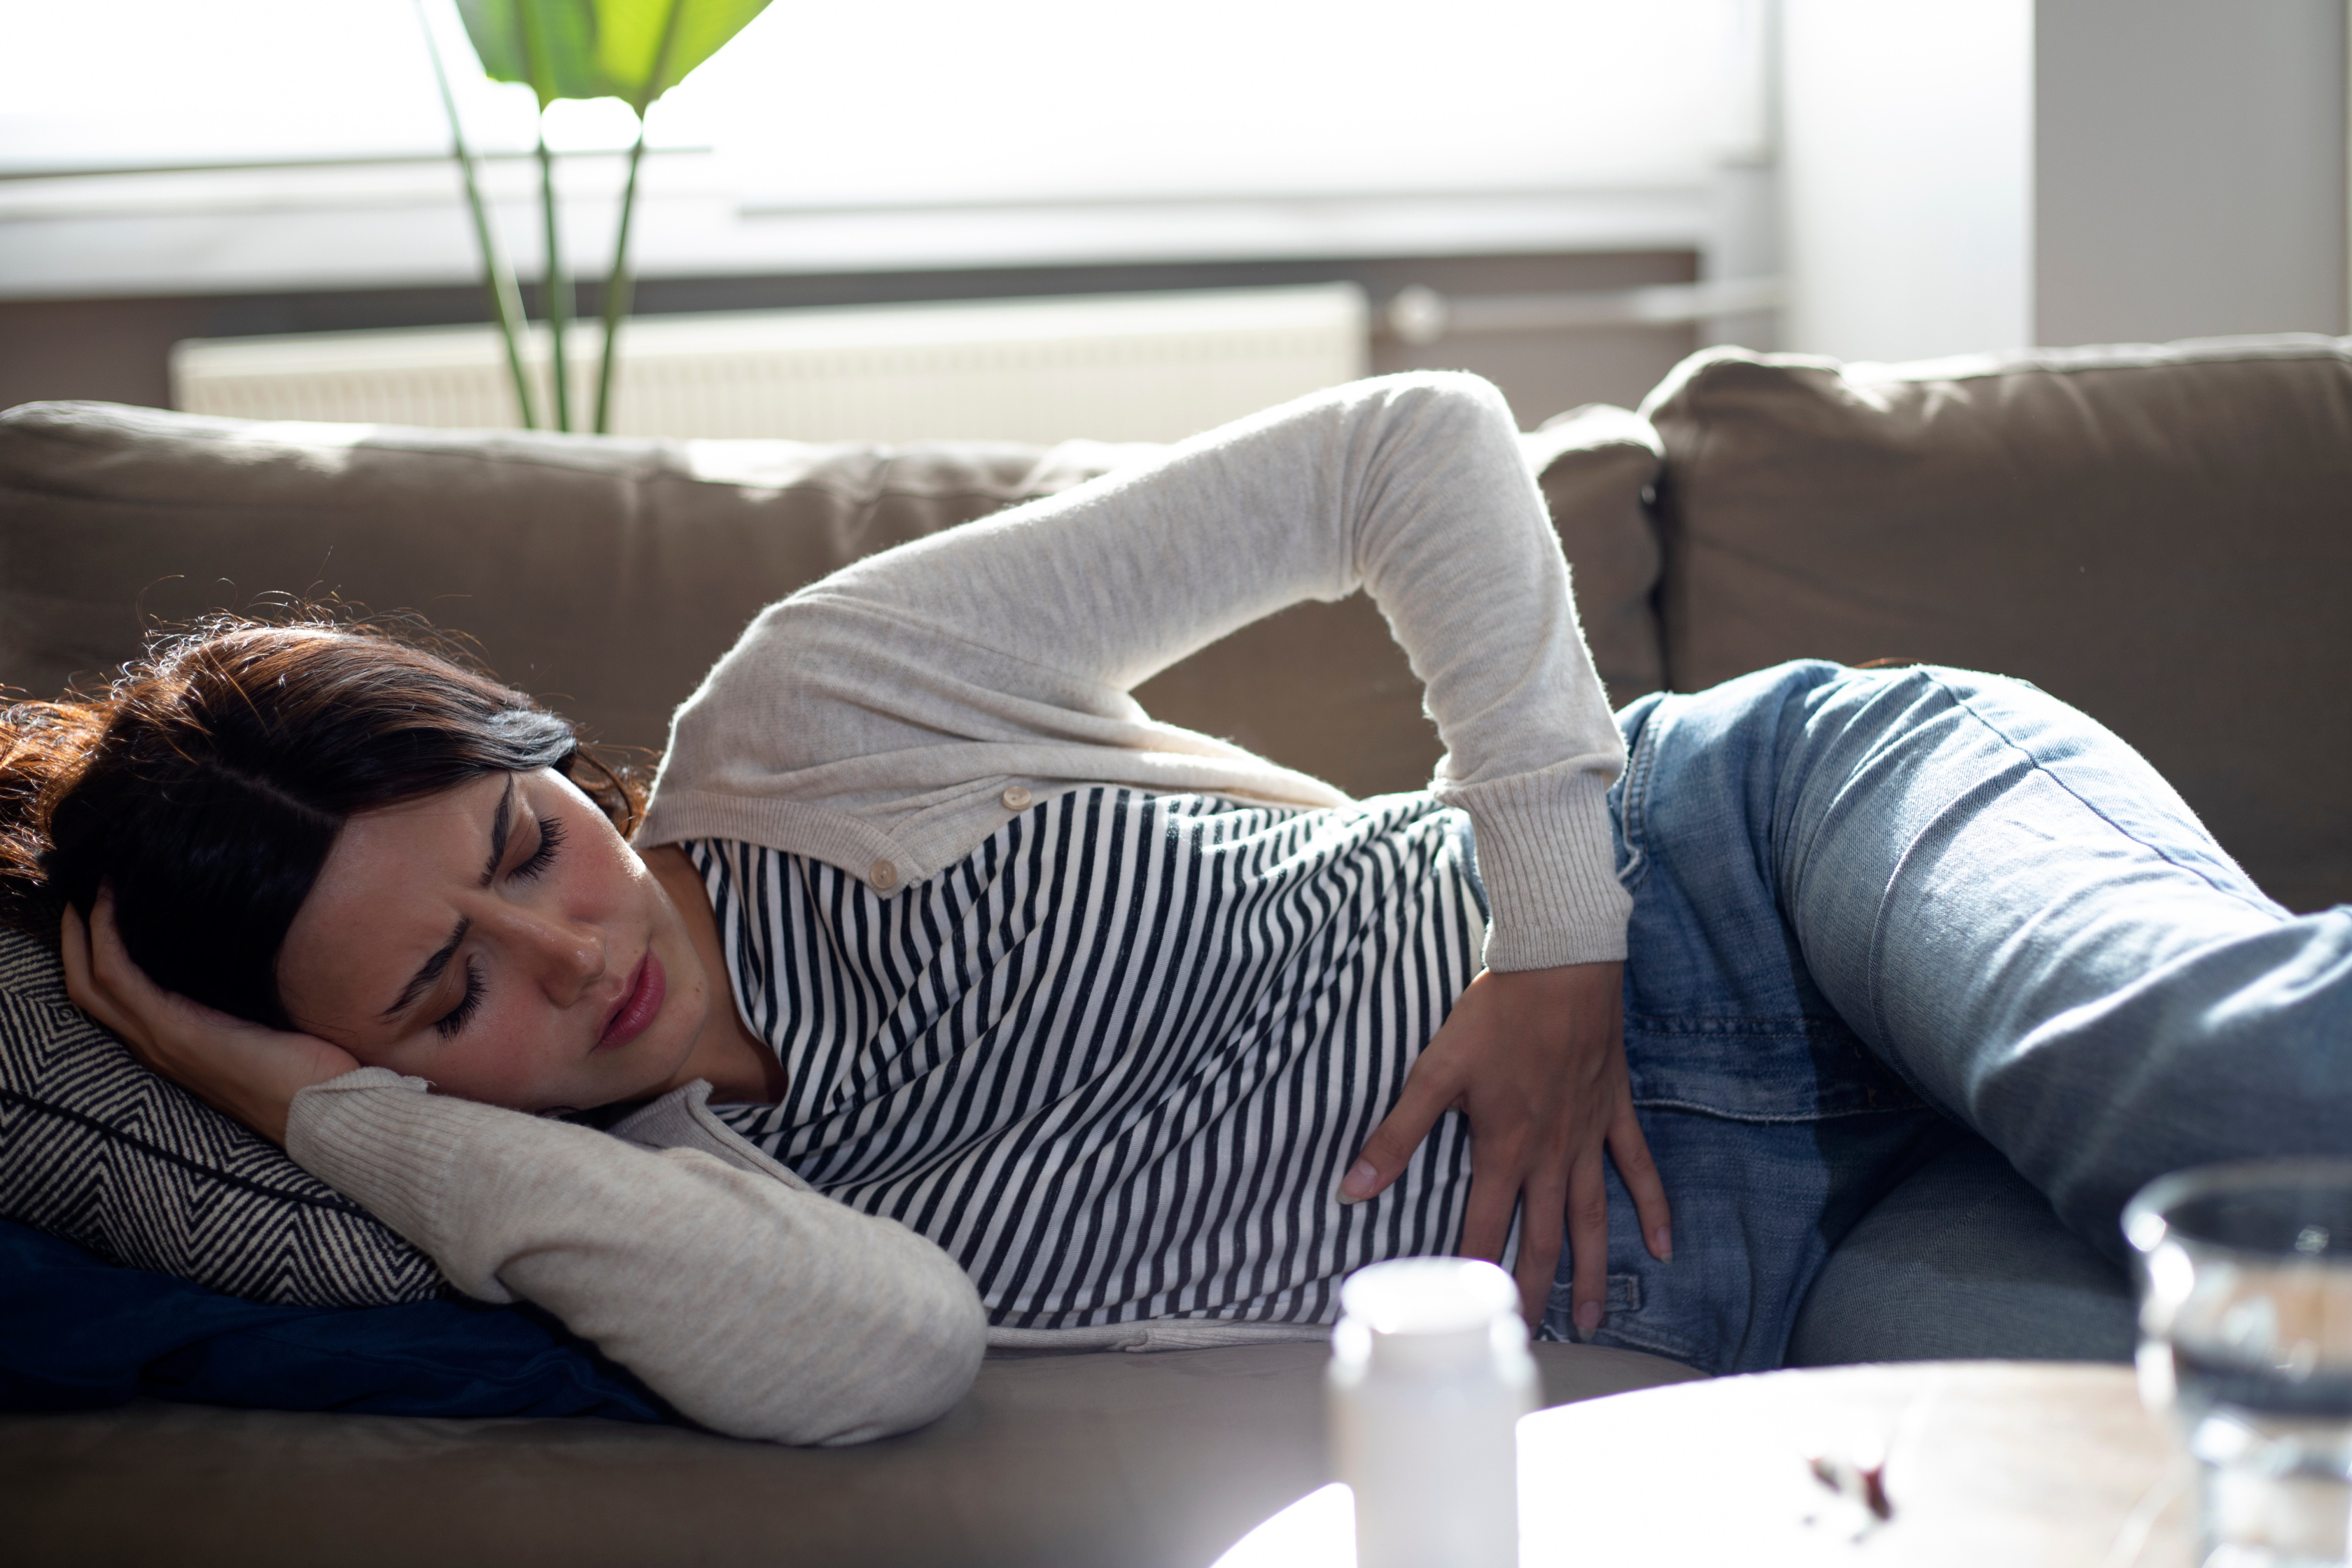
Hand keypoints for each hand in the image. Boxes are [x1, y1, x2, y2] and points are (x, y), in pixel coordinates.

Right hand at [60, 889, 360, 1145]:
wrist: (324, 1112)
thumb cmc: (308, 1072)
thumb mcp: (265, 1029)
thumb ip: (245, 1004)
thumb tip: (255, 960)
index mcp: (173, 1047)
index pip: (113, 1000)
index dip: (96, 955)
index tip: (101, 909)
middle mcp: (156, 1047)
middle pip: (87, 987)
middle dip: (77, 937)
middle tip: (80, 890)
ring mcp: (161, 1041)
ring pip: (93, 981)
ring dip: (86, 930)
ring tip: (94, 886)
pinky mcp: (178, 1032)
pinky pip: (122, 977)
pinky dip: (108, 938)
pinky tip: (112, 905)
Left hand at [1338, 962, 1668, 1331]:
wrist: (1559, 965)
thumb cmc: (1495, 1014)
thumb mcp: (1435, 1072)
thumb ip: (1396, 1135)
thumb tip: (1351, 1187)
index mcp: (1504, 1148)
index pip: (1486, 1227)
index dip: (1476, 1273)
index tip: (1470, 1318)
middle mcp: (1551, 1153)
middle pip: (1543, 1236)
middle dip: (1534, 1288)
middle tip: (1534, 1334)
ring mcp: (1588, 1135)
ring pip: (1592, 1217)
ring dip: (1593, 1269)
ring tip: (1592, 1317)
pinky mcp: (1613, 1110)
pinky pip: (1638, 1169)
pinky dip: (1653, 1208)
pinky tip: (1663, 1248)